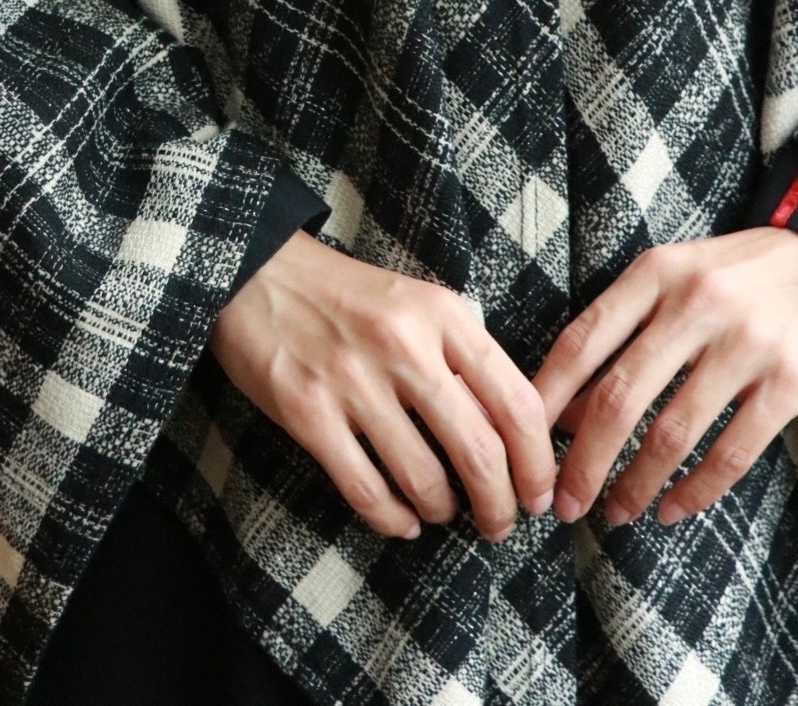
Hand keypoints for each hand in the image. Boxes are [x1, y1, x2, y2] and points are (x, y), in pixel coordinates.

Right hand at [207, 229, 556, 540]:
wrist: (259, 272)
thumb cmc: (347, 296)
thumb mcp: (417, 306)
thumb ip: (462, 360)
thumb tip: (506, 438)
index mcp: (442, 314)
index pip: (516, 402)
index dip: (537, 462)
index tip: (537, 492)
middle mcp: (403, 346)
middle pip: (479, 451)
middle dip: (499, 505)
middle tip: (499, 524)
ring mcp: (352, 380)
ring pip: (424, 479)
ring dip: (443, 512)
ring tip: (442, 513)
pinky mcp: (307, 411)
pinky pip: (365, 488)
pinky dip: (391, 518)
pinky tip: (401, 521)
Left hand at [532, 228, 797, 528]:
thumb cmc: (739, 271)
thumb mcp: (676, 274)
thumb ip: (624, 326)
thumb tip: (569, 404)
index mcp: (656, 272)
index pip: (582, 340)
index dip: (547, 396)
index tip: (524, 439)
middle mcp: (694, 305)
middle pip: (618, 396)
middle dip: (584, 460)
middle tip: (565, 501)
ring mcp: (744, 344)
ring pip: (671, 433)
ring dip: (635, 483)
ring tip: (615, 511)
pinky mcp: (789, 380)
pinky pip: (732, 451)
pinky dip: (697, 489)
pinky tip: (673, 508)